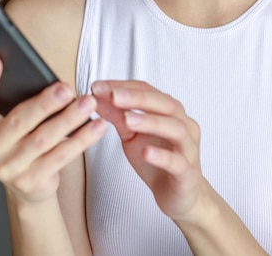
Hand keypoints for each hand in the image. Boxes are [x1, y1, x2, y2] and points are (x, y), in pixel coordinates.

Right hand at [0, 53, 106, 203]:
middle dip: (45, 104)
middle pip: (18, 121)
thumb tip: (41, 74)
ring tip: (88, 103)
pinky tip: (96, 126)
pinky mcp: (31, 181)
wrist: (26, 184)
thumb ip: (15, 98)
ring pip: (43, 139)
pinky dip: (81, 139)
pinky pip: (61, 156)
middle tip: (66, 89)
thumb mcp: (8, 117)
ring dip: (69, 119)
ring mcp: (8, 169)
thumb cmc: (20, 138)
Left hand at [92, 80, 203, 221]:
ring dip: (150, 122)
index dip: (122, 86)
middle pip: (164, 104)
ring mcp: (188, 149)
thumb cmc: (156, 161)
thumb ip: (117, 116)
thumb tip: (95, 97)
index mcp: (169, 112)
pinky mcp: (187, 174)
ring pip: (174, 129)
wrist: (179, 196)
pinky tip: (146, 152)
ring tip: (126, 119)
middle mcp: (183, 124)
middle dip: (137, 98)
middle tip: (112, 95)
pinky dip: (161, 155)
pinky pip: (177, 162)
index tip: (97, 87)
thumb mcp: (132, 136)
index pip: (147, 90)